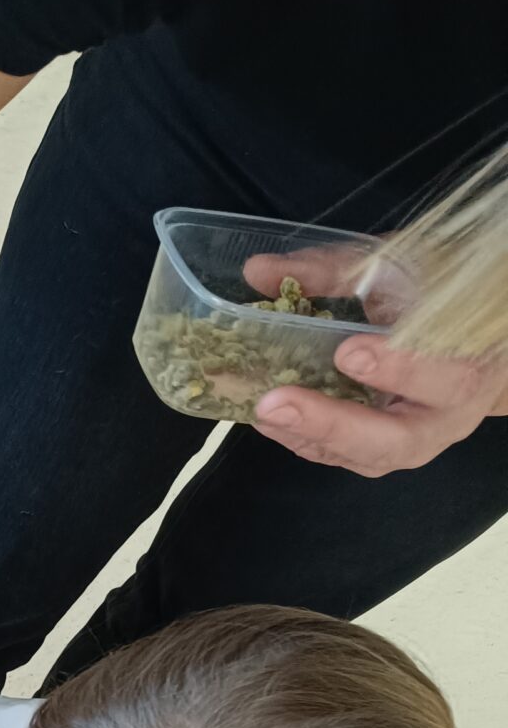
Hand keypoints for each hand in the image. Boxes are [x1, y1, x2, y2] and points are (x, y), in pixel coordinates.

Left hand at [242, 243, 507, 474]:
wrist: (465, 349)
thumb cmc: (435, 304)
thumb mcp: (397, 273)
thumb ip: (334, 272)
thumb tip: (259, 270)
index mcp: (469, 365)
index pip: (443, 375)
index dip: (397, 367)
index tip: (347, 351)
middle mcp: (444, 417)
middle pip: (396, 438)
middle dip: (333, 423)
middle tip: (276, 403)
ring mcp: (412, 444)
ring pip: (364, 456)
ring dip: (307, 436)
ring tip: (261, 411)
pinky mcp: (380, 455)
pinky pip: (341, 457)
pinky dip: (301, 438)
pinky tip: (267, 419)